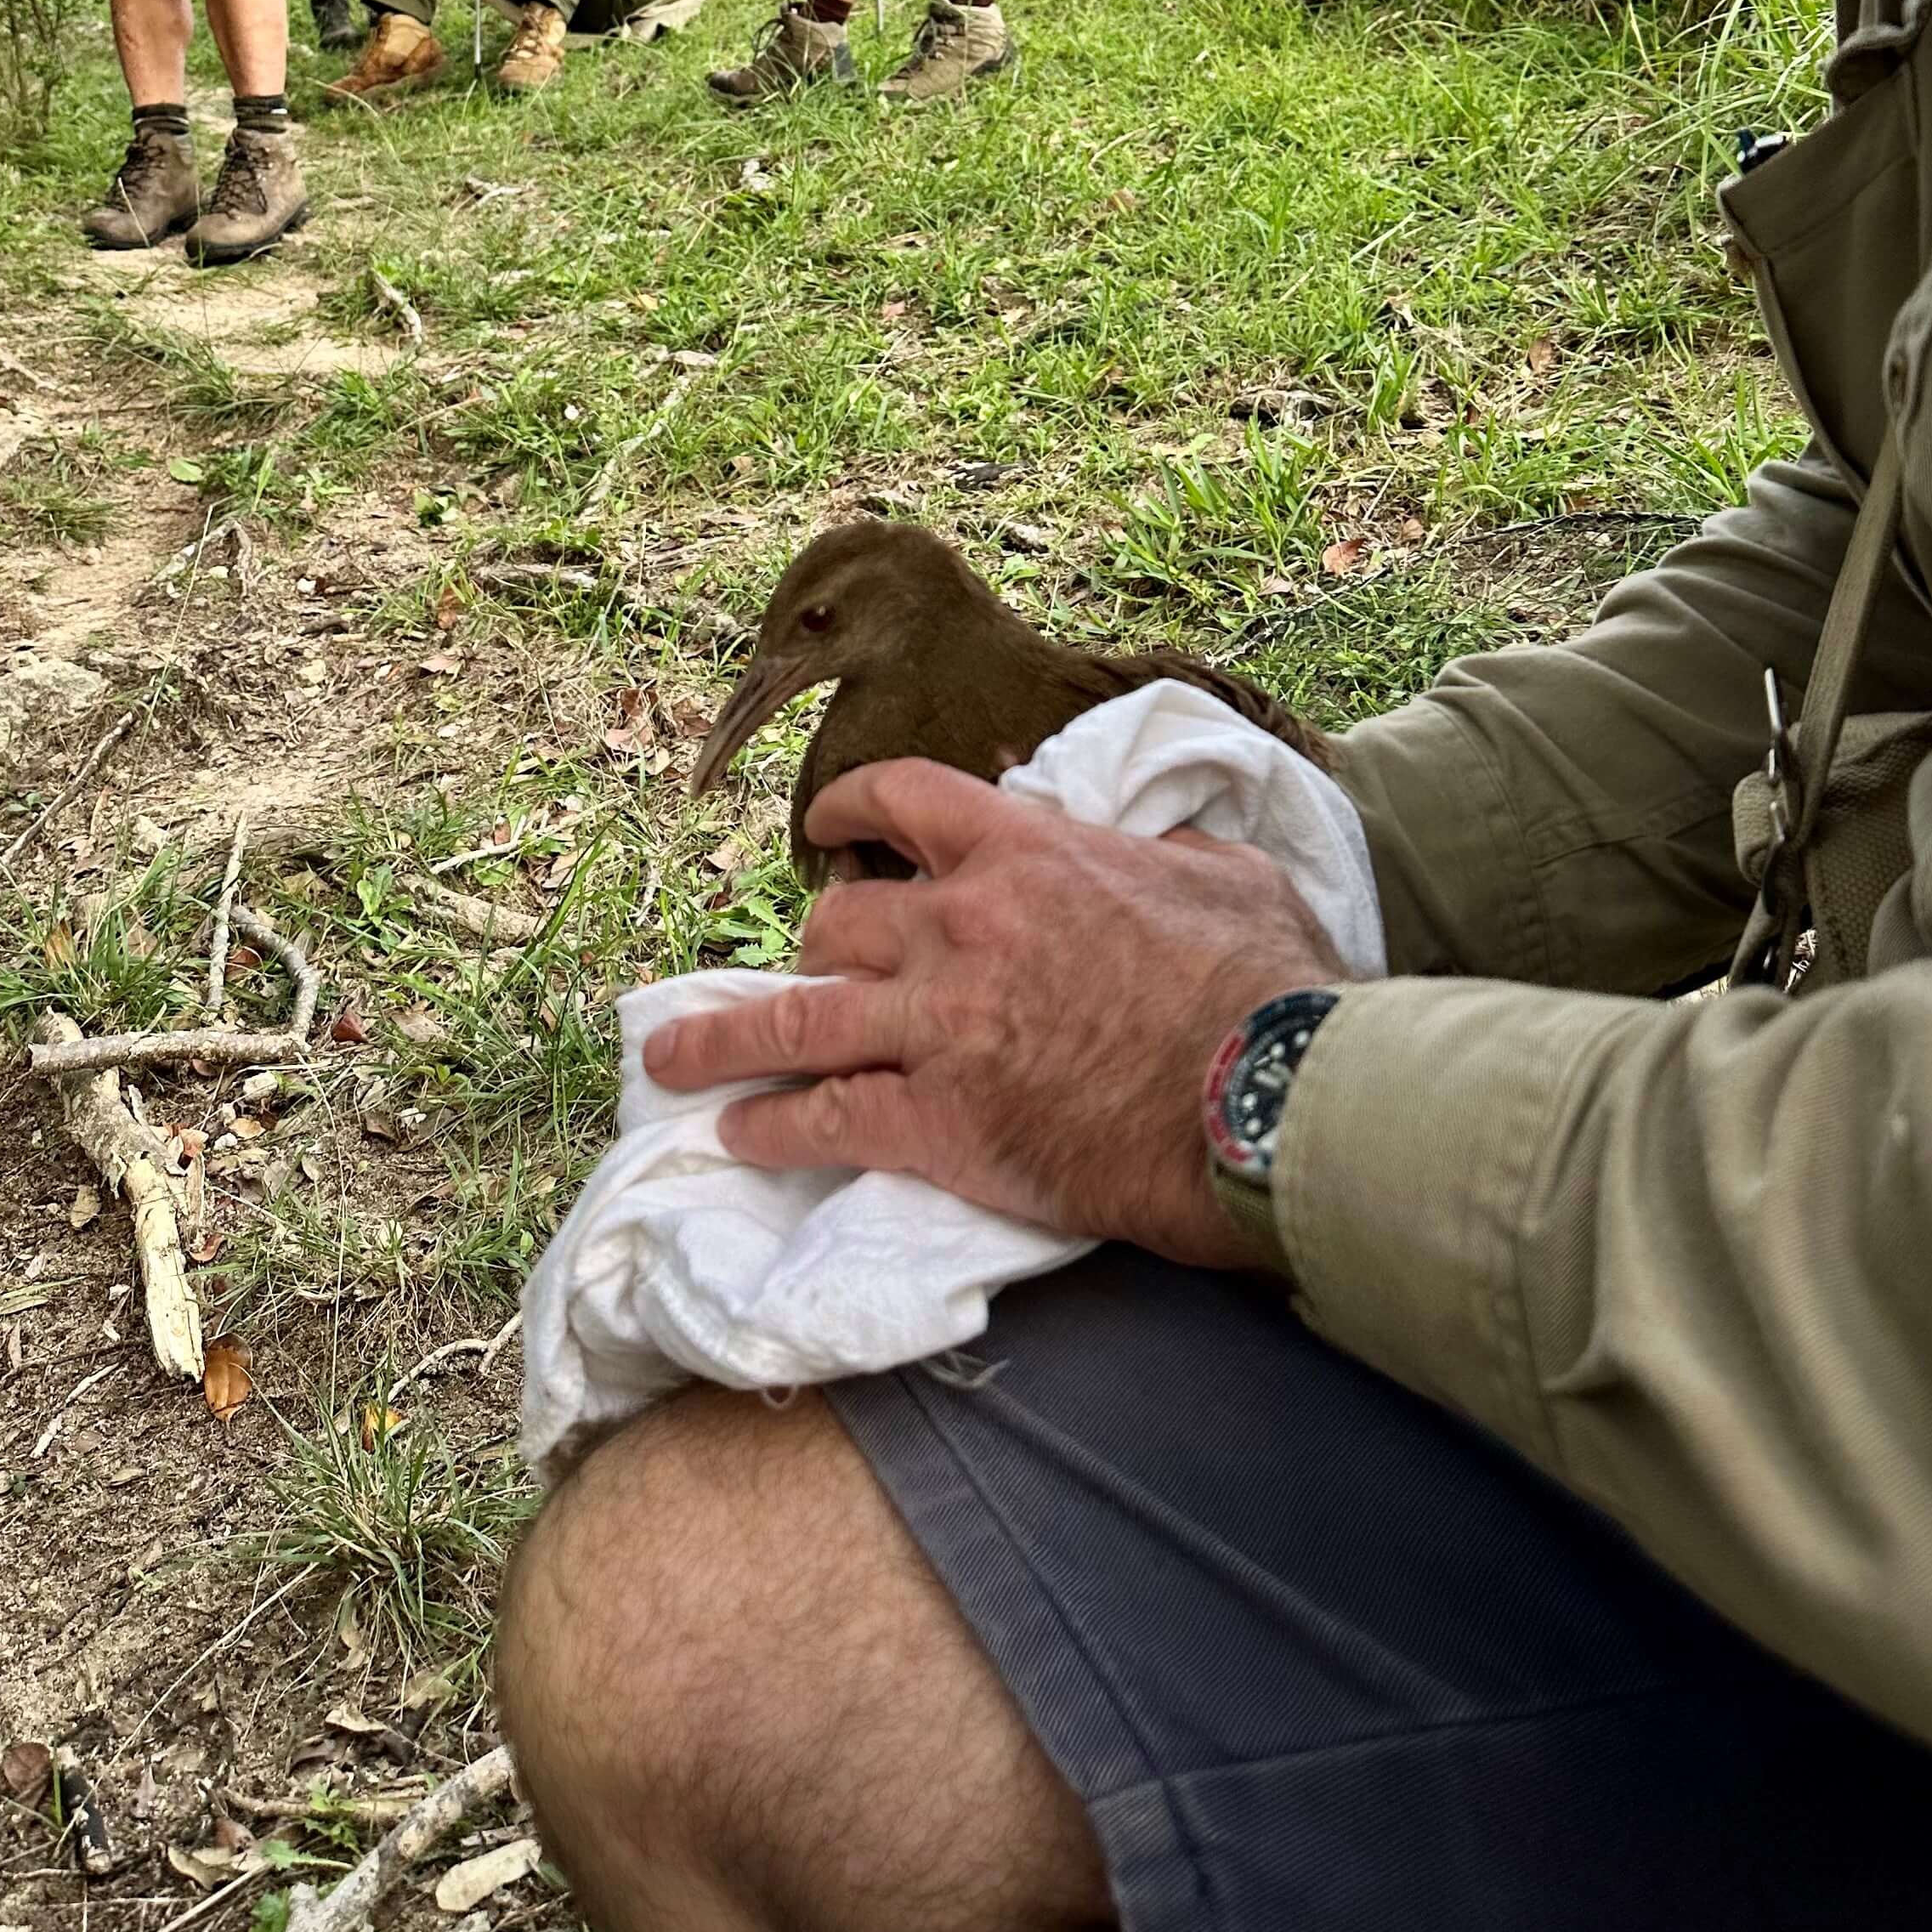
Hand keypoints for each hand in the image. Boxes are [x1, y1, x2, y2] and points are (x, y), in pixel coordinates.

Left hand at [642, 761, 1345, 1264]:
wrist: (1262, 1096)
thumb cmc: (1263, 984)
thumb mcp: (1227, 873)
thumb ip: (1164, 849)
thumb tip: (1147, 846)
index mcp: (1025, 853)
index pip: (904, 799)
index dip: (849, 810)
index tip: (826, 828)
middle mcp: (961, 927)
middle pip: (840, 923)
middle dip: (817, 947)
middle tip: (809, 973)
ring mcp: (938, 1025)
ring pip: (794, 1017)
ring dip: (723, 1039)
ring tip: (668, 1059)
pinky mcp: (936, 1120)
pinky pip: (823, 1116)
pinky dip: (771, 1124)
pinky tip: (737, 1132)